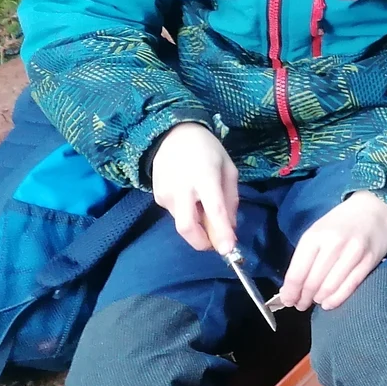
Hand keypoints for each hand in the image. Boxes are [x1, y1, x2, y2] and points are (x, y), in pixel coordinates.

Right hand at [151, 122, 239, 253]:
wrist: (171, 134)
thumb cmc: (207, 150)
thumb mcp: (228, 169)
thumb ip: (231, 199)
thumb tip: (231, 228)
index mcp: (204, 178)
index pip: (214, 210)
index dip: (221, 233)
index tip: (229, 250)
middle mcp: (181, 189)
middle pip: (187, 228)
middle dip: (203, 242)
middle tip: (217, 242)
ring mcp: (165, 194)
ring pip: (183, 222)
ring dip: (197, 224)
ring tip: (204, 204)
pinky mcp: (156, 198)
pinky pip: (175, 214)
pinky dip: (188, 213)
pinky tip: (191, 197)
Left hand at [279, 192, 386, 311]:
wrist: (374, 208)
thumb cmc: (340, 223)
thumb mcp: (317, 232)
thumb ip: (304, 258)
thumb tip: (290, 289)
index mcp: (315, 236)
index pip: (297, 273)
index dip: (290, 293)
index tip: (289, 301)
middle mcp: (333, 244)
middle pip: (312, 283)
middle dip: (304, 299)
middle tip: (302, 304)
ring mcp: (353, 252)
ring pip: (330, 287)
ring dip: (319, 300)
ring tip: (317, 301)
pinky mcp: (369, 260)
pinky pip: (349, 286)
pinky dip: (336, 299)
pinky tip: (329, 303)